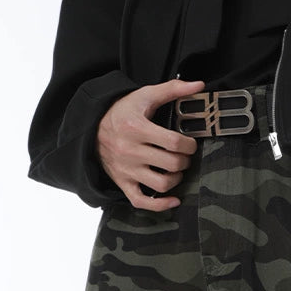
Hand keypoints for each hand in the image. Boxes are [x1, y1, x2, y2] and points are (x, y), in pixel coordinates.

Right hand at [97, 78, 206, 208]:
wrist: (92, 127)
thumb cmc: (122, 111)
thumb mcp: (145, 96)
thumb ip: (172, 89)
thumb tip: (198, 85)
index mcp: (136, 128)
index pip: (174, 142)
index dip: (189, 144)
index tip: (190, 143)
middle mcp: (130, 151)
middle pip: (171, 164)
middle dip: (185, 161)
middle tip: (185, 156)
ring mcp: (126, 170)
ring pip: (161, 185)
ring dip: (176, 179)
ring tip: (176, 170)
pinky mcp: (123, 183)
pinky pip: (142, 202)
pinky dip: (160, 205)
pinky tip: (173, 200)